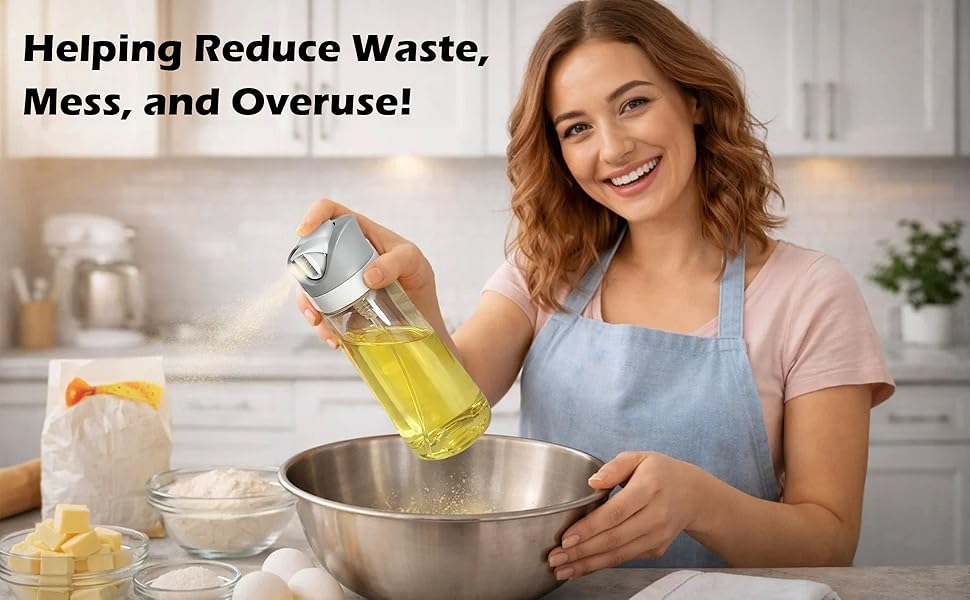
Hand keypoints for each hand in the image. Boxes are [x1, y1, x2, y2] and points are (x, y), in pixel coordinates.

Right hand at [294, 199, 435, 348]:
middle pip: (310, 253)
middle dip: (304, 276)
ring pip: (309, 286)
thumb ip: (396, 262)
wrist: (422, 315)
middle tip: (314, 296)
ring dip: (309, 307)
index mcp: (359, 232)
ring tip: (322, 326)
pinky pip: (320, 311)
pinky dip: (322, 327)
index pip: (330, 212)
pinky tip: (334, 339)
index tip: (304, 232)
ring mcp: (337, 278)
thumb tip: (367, 277)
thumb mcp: (414, 262)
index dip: (314, 216)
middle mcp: (342, 253)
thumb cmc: (417, 276)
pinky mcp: (338, 303)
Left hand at [546, 451, 705, 579]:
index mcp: (650, 487)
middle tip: (555, 558)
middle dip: (582, 552)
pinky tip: (581, 567)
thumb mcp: (639, 458)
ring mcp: (658, 536)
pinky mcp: (656, 549)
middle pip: (615, 538)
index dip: (590, 527)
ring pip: (619, 555)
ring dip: (588, 565)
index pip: (616, 512)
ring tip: (562, 569)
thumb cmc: (661, 473)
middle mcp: (656, 515)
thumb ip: (614, 467)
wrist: (694, 495)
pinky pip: (625, 559)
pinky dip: (602, 565)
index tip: (566, 538)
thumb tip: (592, 482)